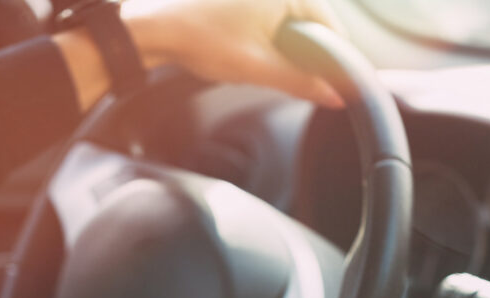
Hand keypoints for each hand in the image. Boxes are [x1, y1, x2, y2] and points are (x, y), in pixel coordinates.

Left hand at [123, 0, 344, 107]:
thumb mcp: (258, 67)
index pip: (332, 29)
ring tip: (252, 61)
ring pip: (289, 29)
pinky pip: (270, 23)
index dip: (334, 61)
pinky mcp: (246, 1)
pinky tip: (243, 52)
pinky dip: (265, 42)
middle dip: (300, 57)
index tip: (332, 86)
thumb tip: (336, 96)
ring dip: (281, 52)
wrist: (153, 28)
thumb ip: (302, 83)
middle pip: (311, 29)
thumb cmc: (200, 38)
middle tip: (279, 75)